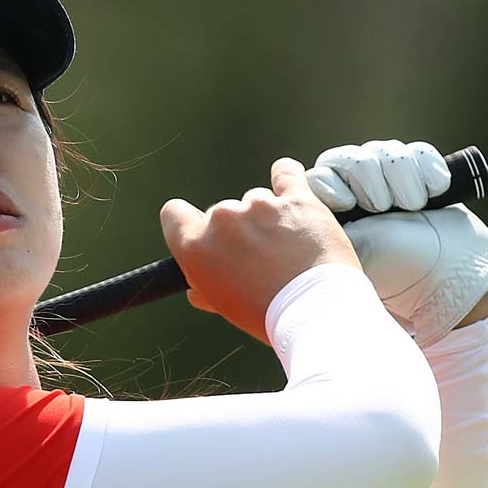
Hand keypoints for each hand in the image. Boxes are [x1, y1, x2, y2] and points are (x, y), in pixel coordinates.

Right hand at [160, 158, 358, 344]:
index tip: (203, 235)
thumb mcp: (223, 305)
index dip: (186, 224)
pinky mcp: (296, 200)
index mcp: (195, 245)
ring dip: (266, 217)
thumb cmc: (265, 314)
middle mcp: (222, 219)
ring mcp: (260, 206)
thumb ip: (204, 286)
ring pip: (255, 201)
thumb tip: (196, 288)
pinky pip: (286, 173)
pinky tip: (285, 179)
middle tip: (257, 259)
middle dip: (236, 231)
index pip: (173, 214)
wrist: (314, 311)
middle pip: (221, 213)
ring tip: (286, 248)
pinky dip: (285, 176)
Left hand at [306, 139, 487, 345]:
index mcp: (335, 212)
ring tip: (411, 206)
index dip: (332, 183)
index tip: (348, 205)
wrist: (448, 278)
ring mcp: (392, 182)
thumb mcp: (350, 250)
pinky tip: (433, 192)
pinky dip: (427, 170)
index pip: (320, 175)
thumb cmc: (394, 271)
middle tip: (382, 207)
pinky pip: (421, 152)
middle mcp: (360, 192)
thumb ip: (320, 228)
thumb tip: (296, 210)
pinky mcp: (424, 176)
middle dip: (369, 179)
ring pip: (385, 151)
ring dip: (400, 176)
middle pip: (351, 157)